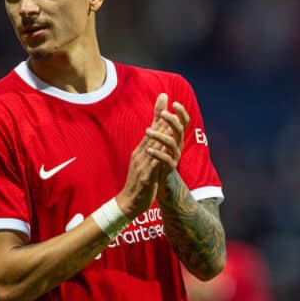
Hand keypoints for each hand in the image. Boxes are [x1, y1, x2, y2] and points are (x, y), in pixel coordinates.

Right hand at [116, 93, 168, 218]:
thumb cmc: (139, 182)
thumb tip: (156, 136)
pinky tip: (165, 149)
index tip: (164, 98)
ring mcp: (142, 165)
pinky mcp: (146, 177)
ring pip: (153, 146)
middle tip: (168, 102)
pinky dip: (159, 155)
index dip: (158, 114)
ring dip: (162, 132)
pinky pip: (154, 164)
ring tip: (170, 120)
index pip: (151, 129)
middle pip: (152, 133)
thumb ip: (151, 149)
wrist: (129, 202)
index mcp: (140, 150)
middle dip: (161, 117)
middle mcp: (140, 154)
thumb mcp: (145, 163)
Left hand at [145, 99, 189, 179]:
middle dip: (172, 120)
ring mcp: (175, 156)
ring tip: (147, 130)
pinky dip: (157, 154)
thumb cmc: (161, 152)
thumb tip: (163, 94)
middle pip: (179, 130)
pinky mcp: (169, 167)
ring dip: (160, 136)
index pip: (184, 121)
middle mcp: (178, 144)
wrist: (161, 178)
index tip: (174, 103)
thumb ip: (160, 114)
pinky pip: (166, 160)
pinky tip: (148, 149)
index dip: (181, 112)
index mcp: (176, 135)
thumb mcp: (160, 131)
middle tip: (162, 114)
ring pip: (171, 144)